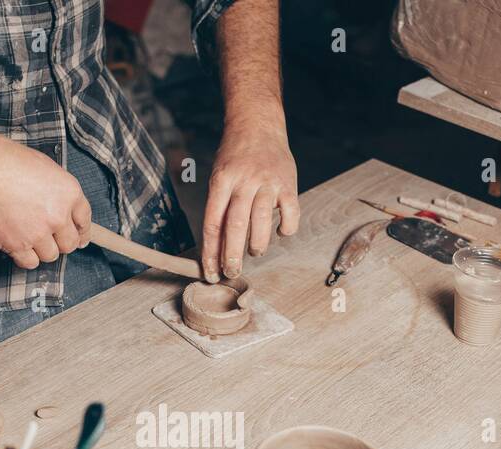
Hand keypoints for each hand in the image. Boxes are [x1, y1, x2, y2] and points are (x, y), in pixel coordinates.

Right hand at [0, 128, 91, 270]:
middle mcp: (58, 214)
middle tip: (49, 238)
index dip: (82, 230)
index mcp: (68, 191)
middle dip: (61, 241)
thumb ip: (55, 189)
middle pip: (70, 243)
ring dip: (41, 249)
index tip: (80, 237)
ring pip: (51, 255)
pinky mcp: (17, 245)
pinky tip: (16, 245)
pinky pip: (30, 262)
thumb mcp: (39, 165)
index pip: (84, 219)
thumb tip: (60, 205)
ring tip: (27, 236)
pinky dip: (24, 257)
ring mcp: (38, 232)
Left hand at [201, 124, 298, 280]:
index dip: (211, 252)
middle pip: (235, 226)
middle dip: (232, 256)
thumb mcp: (219, 176)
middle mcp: (244, 181)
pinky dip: (286, 229)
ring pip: (262, 222)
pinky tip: (281, 232)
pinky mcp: (288, 183)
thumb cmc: (235, 157)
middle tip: (232, 272)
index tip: (210, 272)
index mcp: (221, 181)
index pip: (213, 224)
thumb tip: (217, 249)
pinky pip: (290, 214)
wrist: (258, 125)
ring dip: (257, 245)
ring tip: (255, 250)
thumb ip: (219, 207)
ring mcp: (268, 182)